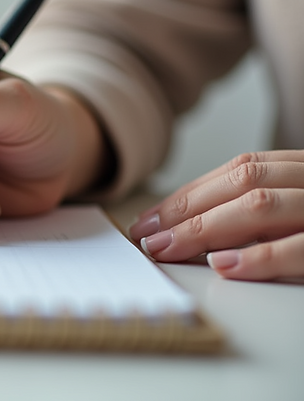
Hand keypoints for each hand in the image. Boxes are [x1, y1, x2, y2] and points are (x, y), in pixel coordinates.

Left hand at [129, 151, 303, 280]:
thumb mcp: (299, 214)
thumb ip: (263, 213)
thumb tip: (193, 228)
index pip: (241, 171)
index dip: (190, 194)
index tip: (151, 218)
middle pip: (244, 183)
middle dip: (187, 209)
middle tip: (148, 237)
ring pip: (262, 206)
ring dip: (206, 227)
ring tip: (168, 248)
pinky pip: (299, 248)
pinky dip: (258, 257)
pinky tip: (221, 265)